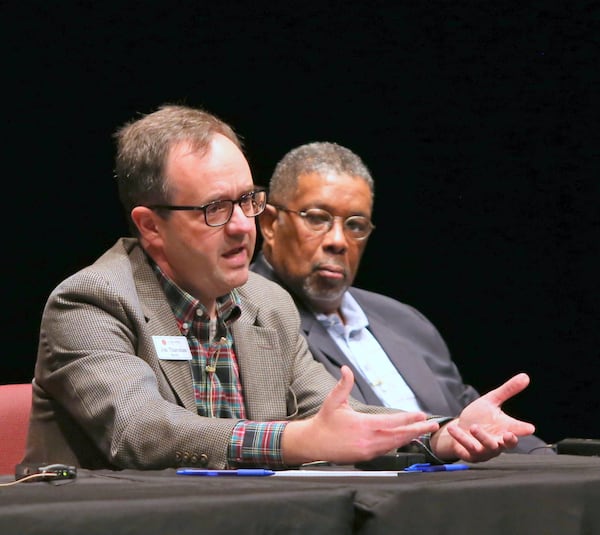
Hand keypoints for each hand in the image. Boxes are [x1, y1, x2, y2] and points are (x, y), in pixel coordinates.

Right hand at [282, 366, 439, 465]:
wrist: (314, 443)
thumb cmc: (325, 421)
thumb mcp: (333, 400)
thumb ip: (343, 384)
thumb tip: (346, 369)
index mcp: (363, 425)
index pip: (391, 422)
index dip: (408, 419)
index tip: (421, 415)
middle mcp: (368, 440)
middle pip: (398, 436)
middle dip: (417, 430)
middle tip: (432, 425)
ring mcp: (368, 450)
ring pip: (394, 444)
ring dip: (409, 437)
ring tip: (422, 431)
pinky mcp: (366, 457)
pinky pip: (386, 450)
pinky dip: (397, 443)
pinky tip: (405, 438)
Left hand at [431, 373, 535, 461]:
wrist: (460, 429)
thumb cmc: (479, 417)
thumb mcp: (491, 401)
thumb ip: (507, 391)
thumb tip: (525, 376)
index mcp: (505, 428)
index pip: (518, 429)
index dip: (524, 429)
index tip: (530, 428)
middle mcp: (498, 441)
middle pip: (507, 444)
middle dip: (509, 441)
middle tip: (509, 434)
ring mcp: (485, 450)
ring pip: (487, 447)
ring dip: (481, 437)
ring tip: (473, 427)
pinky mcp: (471, 454)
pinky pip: (467, 449)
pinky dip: (460, 438)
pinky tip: (453, 428)